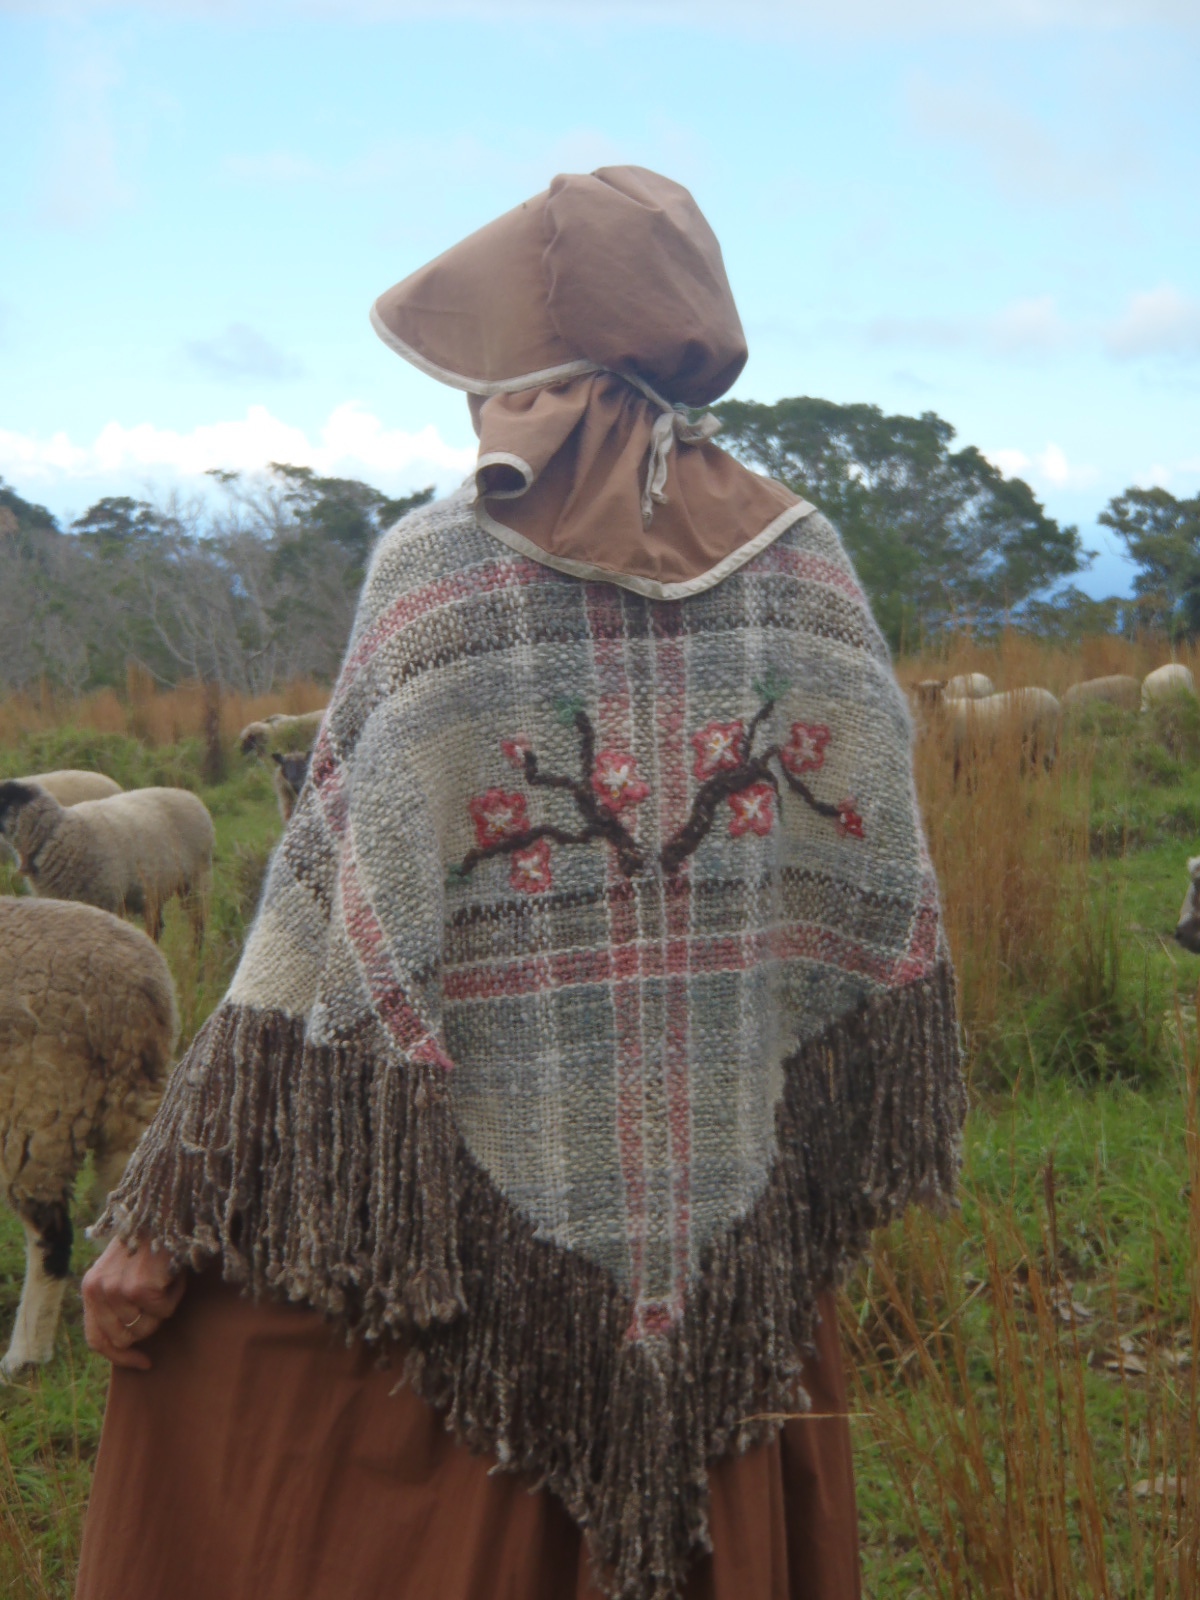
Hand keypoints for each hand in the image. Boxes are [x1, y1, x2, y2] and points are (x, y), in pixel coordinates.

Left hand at [82, 1238, 186, 1369]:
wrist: (162, 1210)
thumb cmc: (148, 1242)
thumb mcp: (120, 1272)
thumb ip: (114, 1303)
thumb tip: (127, 1344)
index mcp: (89, 1288)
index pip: (97, 1339)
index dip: (120, 1357)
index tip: (144, 1362)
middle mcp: (98, 1291)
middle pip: (125, 1338)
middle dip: (148, 1325)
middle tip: (160, 1300)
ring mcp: (117, 1291)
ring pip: (148, 1326)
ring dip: (163, 1307)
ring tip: (165, 1280)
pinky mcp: (140, 1289)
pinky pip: (165, 1311)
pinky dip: (175, 1295)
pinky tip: (172, 1274)